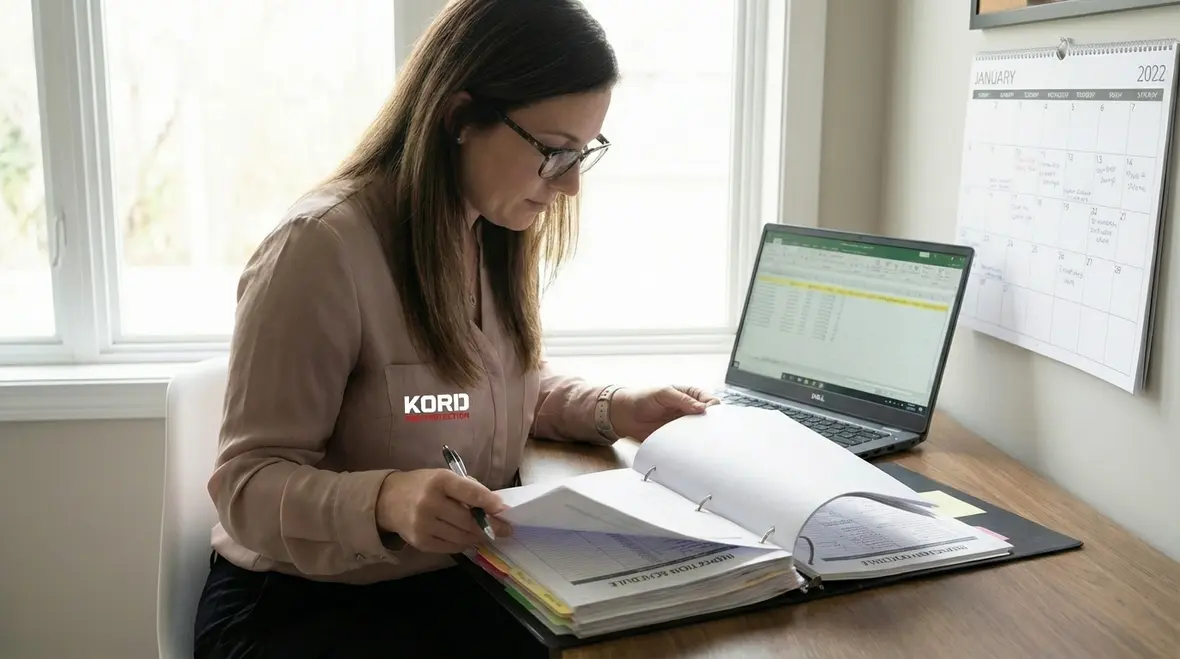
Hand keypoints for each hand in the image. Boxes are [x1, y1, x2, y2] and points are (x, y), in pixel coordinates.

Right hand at [376, 469, 512, 553]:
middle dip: (491, 526)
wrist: (388, 501)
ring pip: (462, 537)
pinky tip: (469, 539)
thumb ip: (468, 489)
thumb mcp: (444, 477)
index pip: (470, 493)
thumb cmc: (423, 485)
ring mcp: (424, 525)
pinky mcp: (421, 542)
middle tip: (506, 529)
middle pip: (468, 520)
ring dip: (478, 537)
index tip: (504, 510)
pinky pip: (451, 547)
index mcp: (439, 481)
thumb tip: (495, 507)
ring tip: (487, 534)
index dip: (490, 502)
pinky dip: (463, 544)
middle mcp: (430, 503)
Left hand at [609, 385, 719, 440]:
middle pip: (709, 419)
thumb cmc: (644, 398)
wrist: (626, 415)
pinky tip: (691, 448)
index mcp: (691, 395)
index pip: (710, 401)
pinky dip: (692, 446)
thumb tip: (702, 408)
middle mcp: (690, 410)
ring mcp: (685, 425)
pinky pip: (689, 443)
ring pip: (701, 432)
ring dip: (702, 437)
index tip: (710, 415)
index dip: (714, 409)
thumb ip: (682, 400)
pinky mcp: (677, 438)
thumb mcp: (664, 393)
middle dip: (712, 425)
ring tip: (702, 441)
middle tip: (709, 430)